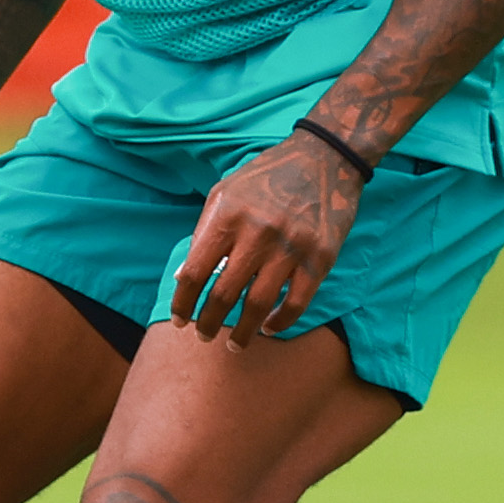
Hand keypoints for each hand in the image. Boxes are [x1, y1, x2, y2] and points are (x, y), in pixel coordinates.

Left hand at [170, 131, 364, 343]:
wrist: (324, 158)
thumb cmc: (266, 177)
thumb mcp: (224, 193)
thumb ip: (204, 233)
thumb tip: (184, 278)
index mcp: (228, 215)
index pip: (194, 272)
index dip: (183, 303)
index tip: (179, 320)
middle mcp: (258, 232)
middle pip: (223, 294)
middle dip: (208, 323)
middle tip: (203, 336)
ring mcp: (291, 247)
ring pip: (259, 305)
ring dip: (242, 332)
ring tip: (233, 344)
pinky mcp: (320, 258)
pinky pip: (297, 303)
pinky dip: (281, 321)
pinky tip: (269, 327)